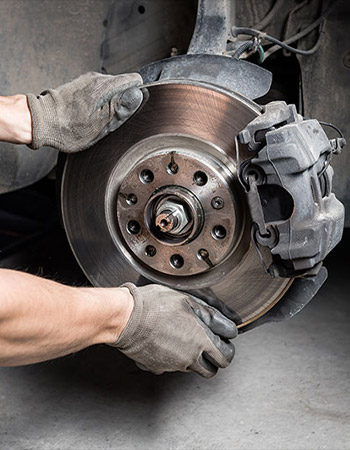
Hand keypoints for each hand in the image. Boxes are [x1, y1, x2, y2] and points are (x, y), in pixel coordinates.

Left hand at [26, 72, 142, 151]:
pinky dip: (100, 103)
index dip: (138, 95)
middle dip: (124, 101)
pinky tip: (92, 116)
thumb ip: (122, 109)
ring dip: (111, 103)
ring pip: (110, 90)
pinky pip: (99, 92)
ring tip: (102, 120)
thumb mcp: (101, 124)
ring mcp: (87, 80)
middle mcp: (97, 78)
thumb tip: (138, 95)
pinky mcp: (79, 85)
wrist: (40, 122)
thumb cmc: (68, 128)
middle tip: (115, 120)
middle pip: (123, 86)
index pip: (134, 80)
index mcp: (105, 86)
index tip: (133, 109)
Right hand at [111, 283, 236, 377]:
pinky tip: (167, 342)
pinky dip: (173, 358)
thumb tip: (223, 323)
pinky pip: (171, 367)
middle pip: (213, 369)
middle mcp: (190, 357)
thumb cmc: (154, 305)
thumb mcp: (187, 300)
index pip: (226, 354)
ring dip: (194, 357)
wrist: (125, 317)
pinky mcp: (158, 367)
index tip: (224, 336)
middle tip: (211, 344)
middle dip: (215, 358)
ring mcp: (173, 365)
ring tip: (185, 339)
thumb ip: (209, 313)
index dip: (228, 344)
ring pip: (192, 368)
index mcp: (201, 340)